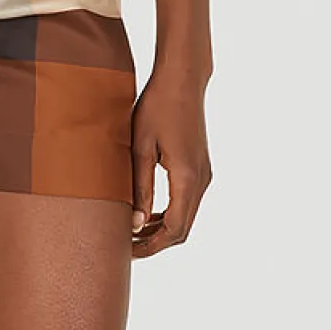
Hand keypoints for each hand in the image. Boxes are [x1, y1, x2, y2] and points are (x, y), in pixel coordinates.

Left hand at [129, 70, 212, 257]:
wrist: (182, 80)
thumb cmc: (157, 107)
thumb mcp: (140, 148)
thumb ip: (139, 188)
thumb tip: (135, 224)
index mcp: (186, 177)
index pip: (173, 228)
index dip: (150, 245)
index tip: (127, 249)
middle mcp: (200, 180)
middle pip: (182, 229)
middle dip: (155, 243)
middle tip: (127, 246)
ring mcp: (204, 174)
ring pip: (186, 217)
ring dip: (162, 229)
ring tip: (133, 232)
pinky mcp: (200, 168)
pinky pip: (187, 202)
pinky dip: (169, 214)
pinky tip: (148, 213)